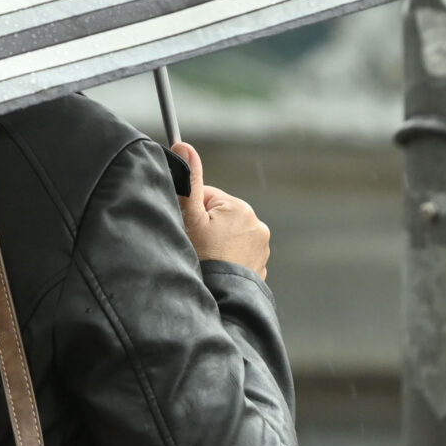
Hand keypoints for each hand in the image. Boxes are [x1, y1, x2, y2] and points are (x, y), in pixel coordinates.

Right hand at [172, 142, 269, 277]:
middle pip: (219, 216)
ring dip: (217, 243)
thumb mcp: (191, 217)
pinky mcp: (261, 265)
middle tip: (197, 247)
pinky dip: (228, 258)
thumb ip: (190, 181)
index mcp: (240, 208)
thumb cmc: (203, 259)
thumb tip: (184, 146)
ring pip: (229, 235)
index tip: (189, 230)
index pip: (206, 197)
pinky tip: (218, 268)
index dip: (192, 212)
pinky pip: (239, 253)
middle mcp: (257, 224)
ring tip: (208, 259)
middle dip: (206, 228)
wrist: (222, 299)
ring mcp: (262, 246)